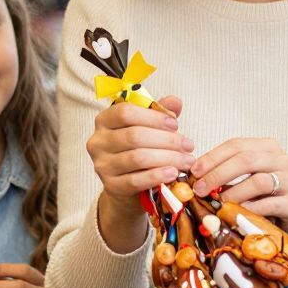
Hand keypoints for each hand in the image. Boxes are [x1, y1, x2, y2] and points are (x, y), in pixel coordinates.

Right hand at [88, 95, 190, 249]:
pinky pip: (135, 180)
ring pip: (137, 158)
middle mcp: (98, 141)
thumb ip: (160, 112)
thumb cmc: (139, 149)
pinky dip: (157, 176)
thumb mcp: (149, 127)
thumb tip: (175, 102)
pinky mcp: (110, 186)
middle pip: (134, 136)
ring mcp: (102, 165)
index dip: (153, 117)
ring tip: (186, 161)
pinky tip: (173, 173)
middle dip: (167, 140)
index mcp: (104, 120)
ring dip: (167, 158)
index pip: (125, 112)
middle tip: (188, 145)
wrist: (128, 186)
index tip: (175, 124)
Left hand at [190, 137, 287, 247]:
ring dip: (232, 193)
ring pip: (258, 181)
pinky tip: (236, 214)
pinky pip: (270, 204)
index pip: (237, 145)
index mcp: (268, 148)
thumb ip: (227, 175)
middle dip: (218, 174)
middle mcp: (283, 160)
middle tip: (200, 189)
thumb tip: (194, 178)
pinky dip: (249, 209)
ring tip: (217, 203)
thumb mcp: (247, 180)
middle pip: (246, 159)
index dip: (213, 157)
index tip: (194, 171)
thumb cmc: (267, 198)